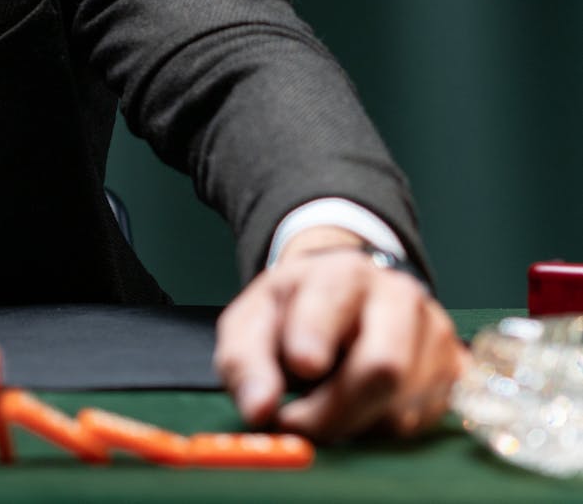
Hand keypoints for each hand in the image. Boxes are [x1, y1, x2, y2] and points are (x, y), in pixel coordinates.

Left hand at [213, 228, 465, 439]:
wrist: (341, 296)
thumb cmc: (292, 313)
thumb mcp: (252, 324)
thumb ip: (246, 364)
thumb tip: (259, 411)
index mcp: (341, 273)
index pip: (334, 304)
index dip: (315, 337)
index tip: (301, 366)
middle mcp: (398, 295)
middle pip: (383, 366)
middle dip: (335, 410)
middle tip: (297, 425)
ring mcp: (434, 331)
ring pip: (402, 406)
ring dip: (355, 423)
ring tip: (325, 402)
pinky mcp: (454, 368)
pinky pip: (422, 421)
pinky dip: (382, 427)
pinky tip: (359, 405)